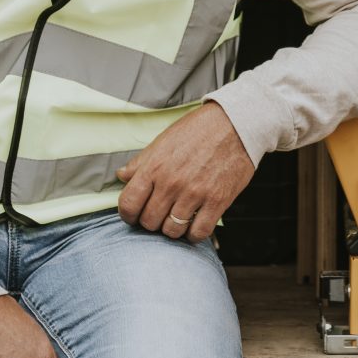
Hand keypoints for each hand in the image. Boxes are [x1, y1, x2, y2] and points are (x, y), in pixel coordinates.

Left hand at [116, 101, 255, 241]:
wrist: (236, 123)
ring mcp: (194, 194)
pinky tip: (195, 223)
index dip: (128, 214)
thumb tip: (122, 176)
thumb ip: (141, 162)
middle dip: (151, 222)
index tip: (134, 214)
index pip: (128, 204)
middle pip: (149, 221)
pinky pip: (198, 233)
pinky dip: (194, 234)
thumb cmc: (198, 130)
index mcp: (154, 167)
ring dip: (172, 228)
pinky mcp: (217, 201)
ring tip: (177, 218)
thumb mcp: (163, 140)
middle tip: (159, 215)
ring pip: (172, 231)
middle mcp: (171, 183)